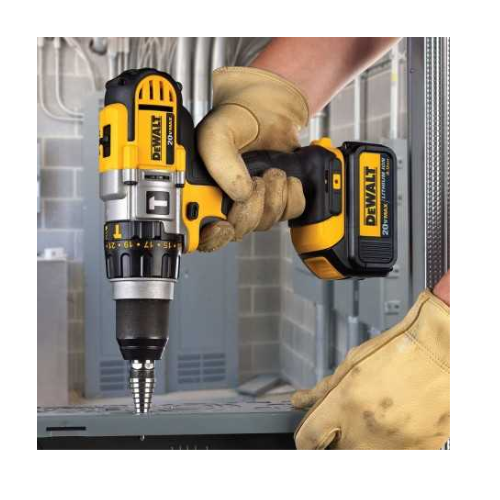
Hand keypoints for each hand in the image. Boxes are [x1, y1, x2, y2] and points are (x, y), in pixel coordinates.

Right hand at [196, 67, 308, 251]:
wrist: (267, 105)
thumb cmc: (236, 117)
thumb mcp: (217, 132)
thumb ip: (219, 161)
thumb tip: (239, 193)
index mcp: (203, 192)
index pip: (201, 234)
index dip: (211, 237)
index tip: (223, 224)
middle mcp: (226, 202)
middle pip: (239, 231)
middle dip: (250, 208)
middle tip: (253, 180)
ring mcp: (254, 203)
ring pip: (265, 223)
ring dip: (272, 196)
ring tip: (268, 171)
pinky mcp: (279, 199)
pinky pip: (290, 214)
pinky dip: (291, 196)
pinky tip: (284, 178)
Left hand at [291, 290, 449, 449]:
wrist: (444, 351)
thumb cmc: (400, 351)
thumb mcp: (352, 364)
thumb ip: (323, 389)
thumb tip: (301, 401)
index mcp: (345, 403)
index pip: (308, 439)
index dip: (304, 438)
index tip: (309, 435)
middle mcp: (366, 428)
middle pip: (334, 454)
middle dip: (334, 441)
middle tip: (342, 426)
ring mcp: (394, 444)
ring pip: (362, 458)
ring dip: (359, 446)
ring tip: (370, 423)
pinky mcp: (418, 450)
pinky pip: (392, 458)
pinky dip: (387, 448)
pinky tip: (391, 427)